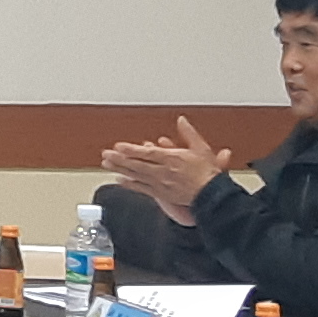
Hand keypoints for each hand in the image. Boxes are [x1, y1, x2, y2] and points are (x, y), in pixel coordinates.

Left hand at [99, 118, 229, 212]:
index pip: (146, 153)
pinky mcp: (161, 194)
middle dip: (119, 159)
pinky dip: (130, 185)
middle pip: (137, 165)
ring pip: (136, 176)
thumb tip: (181, 120)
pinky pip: (142, 189)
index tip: (118, 146)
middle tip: (105, 154)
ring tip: (107, 165)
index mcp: (171, 159)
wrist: (212, 195)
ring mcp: (160, 184)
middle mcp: (162, 172)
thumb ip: (189, 133)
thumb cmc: (208, 173)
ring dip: (120, 170)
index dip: (130, 150)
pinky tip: (120, 181)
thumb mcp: (201, 148)